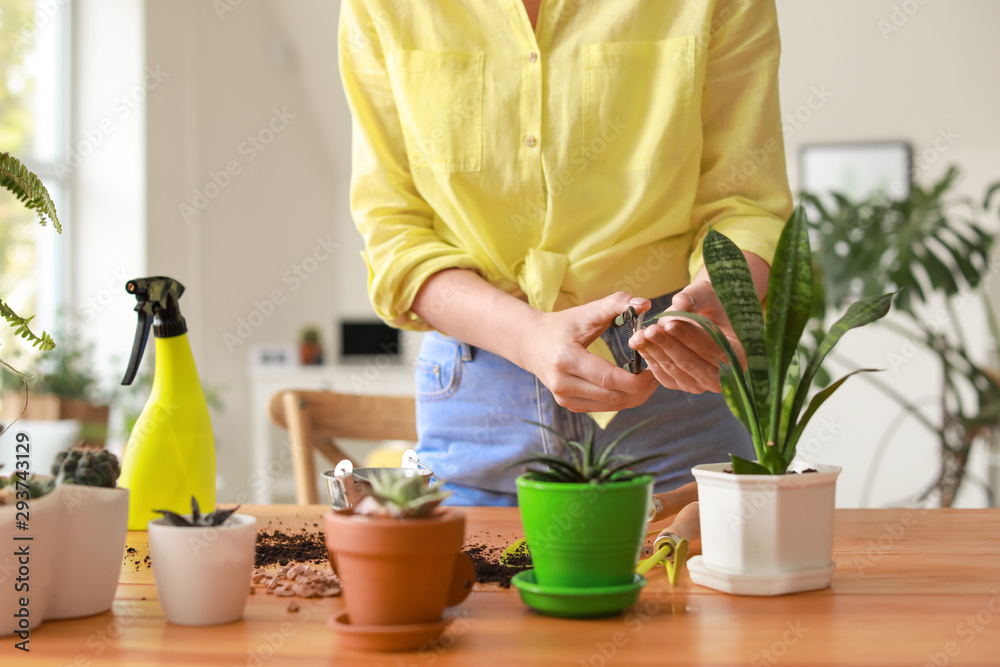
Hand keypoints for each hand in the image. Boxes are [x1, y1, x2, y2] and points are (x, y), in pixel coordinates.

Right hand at [518, 292, 658, 412]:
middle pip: (613, 397)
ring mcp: (564, 398)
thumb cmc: (563, 325)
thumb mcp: (587, 311)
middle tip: (657, 374)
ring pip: (611, 406)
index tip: (654, 368)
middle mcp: (563, 384)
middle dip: (641, 389)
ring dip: (635, 397)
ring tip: (648, 380)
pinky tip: (632, 386)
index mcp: (566, 359)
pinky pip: (604, 408)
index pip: (609, 379)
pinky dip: (623, 399)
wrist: (531, 343)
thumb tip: (645, 303)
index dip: (637, 379)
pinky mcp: (569, 405)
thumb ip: (617, 303)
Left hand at [629, 280, 743, 393]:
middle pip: (691, 363)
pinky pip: (663, 376)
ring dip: (655, 352)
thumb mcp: (707, 294)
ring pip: (675, 370)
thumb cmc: (711, 304)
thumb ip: (696, 297)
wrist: (703, 316)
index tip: (670, 323)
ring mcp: (701, 384)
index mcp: (738, 354)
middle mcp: (723, 376)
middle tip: (649, 330)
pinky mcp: (682, 384)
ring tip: (639, 334)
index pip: (712, 347)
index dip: (690, 336)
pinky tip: (639, 343)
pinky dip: (650, 359)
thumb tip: (680, 302)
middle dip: (668, 345)